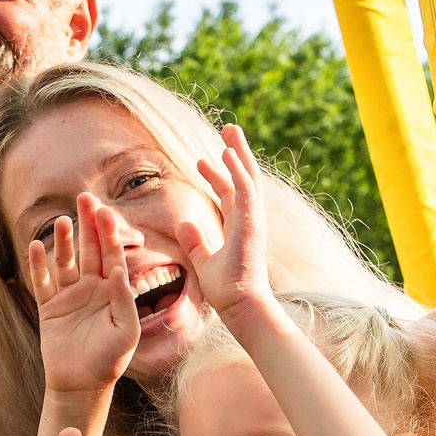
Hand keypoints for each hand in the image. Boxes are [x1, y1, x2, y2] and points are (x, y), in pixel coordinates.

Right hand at [28, 194, 140, 397]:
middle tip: (84, 198)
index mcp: (113, 291)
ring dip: (64, 241)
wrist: (82, 385)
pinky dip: (38, 265)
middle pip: (89, 249)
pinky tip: (36, 246)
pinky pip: (42, 282)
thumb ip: (124, 301)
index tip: (105, 211)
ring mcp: (69, 296)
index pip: (112, 255)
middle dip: (88, 224)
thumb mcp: (127, 332)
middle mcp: (92, 288)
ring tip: (62, 219)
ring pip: (66, 261)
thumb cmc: (110, 360)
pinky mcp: (49, 307)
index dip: (109, 233)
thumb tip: (119, 271)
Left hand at [178, 123, 271, 327]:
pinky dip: (238, 171)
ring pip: (248, 178)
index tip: (203, 160)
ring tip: (230, 130)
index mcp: (239, 227)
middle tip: (229, 129)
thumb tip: (182, 225)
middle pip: (244, 178)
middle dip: (236, 153)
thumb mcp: (204, 263)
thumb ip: (195, 243)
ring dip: (239, 153)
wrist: (241, 306)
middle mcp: (249, 219)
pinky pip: (245, 190)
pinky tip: (228, 154)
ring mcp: (253, 220)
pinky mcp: (251, 223)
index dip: (218, 175)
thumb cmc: (227, 291)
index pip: (229, 193)